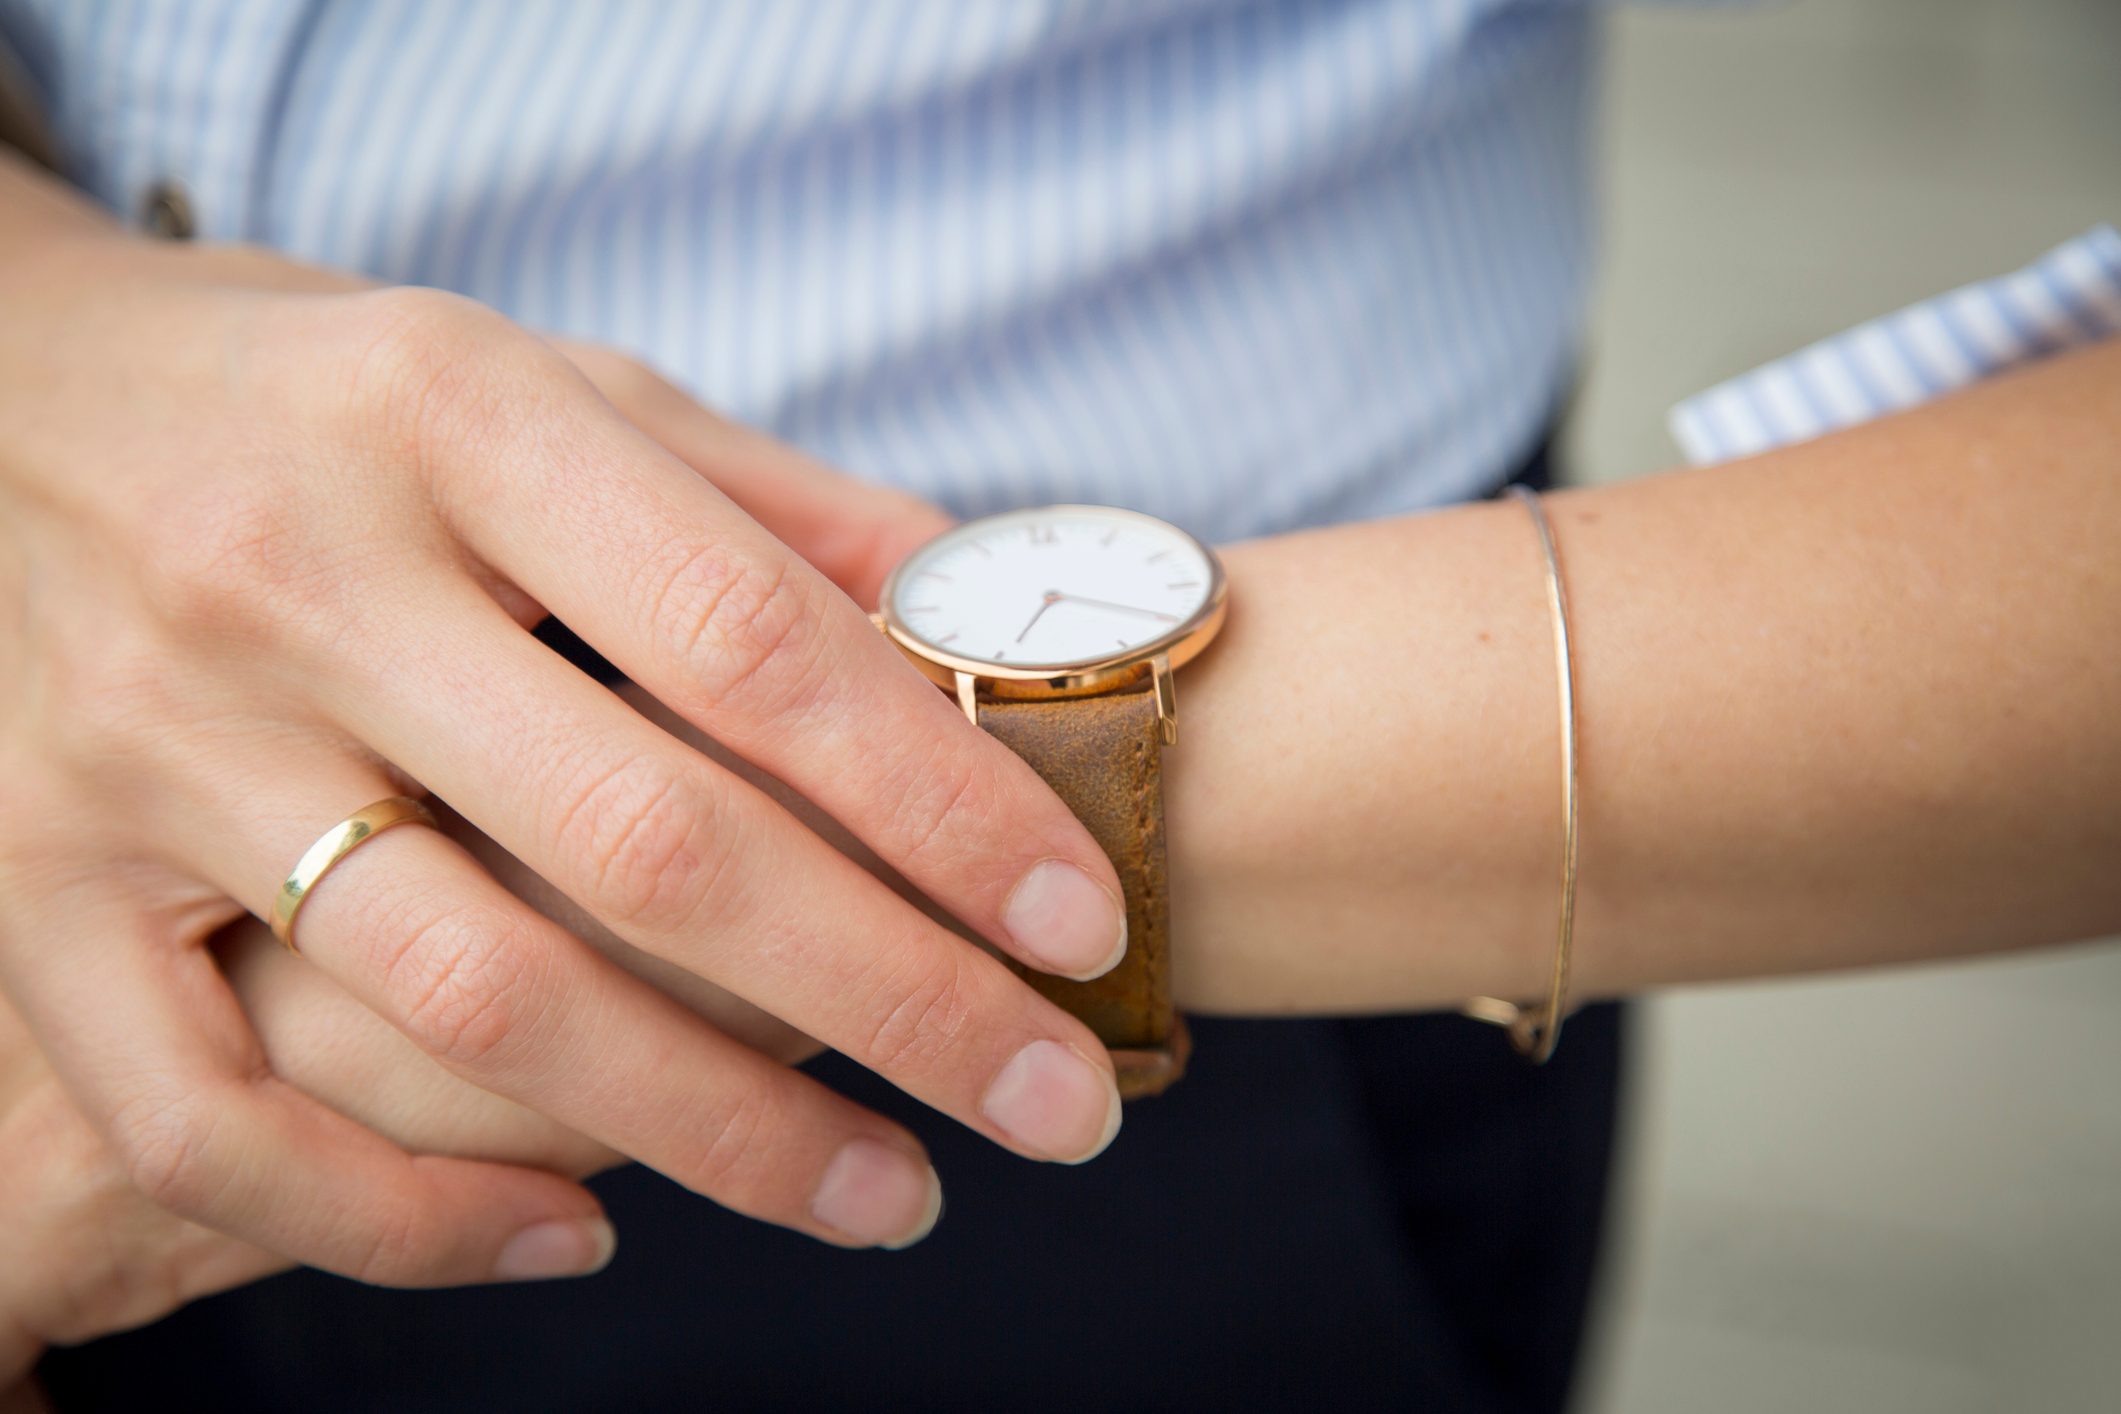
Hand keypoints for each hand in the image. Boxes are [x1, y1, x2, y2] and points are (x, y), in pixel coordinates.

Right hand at [0, 165, 1131, 1287]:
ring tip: (891, 1194)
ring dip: (710, 1131)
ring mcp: (150, 752)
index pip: (750, 643)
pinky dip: (400, 1214)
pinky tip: (578, 1235)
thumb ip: (760, 504)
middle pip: (643, 847)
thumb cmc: (324, 394)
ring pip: (464, 1000)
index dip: (940, 799)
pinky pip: (208, 1117)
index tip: (1080, 921)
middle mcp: (294, 583)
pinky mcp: (35, 892)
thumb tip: (983, 612)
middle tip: (1055, 1106)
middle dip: (890, 1000)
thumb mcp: (543, 383)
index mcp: (451, 419)